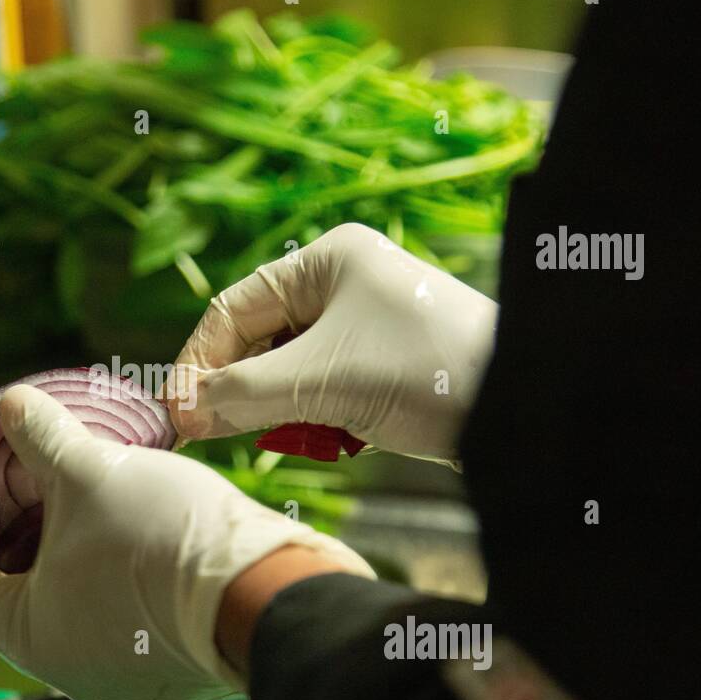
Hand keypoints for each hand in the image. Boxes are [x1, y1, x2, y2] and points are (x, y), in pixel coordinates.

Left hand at [0, 384, 374, 699]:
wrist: (273, 592)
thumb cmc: (164, 540)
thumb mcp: (92, 472)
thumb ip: (40, 437)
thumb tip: (10, 404)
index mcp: (25, 632)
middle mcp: (63, 662)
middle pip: (9, 580)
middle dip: (13, 515)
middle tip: (27, 462)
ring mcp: (115, 665)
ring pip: (63, 589)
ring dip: (61, 532)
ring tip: (80, 474)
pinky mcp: (161, 654)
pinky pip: (108, 601)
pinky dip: (100, 555)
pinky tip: (124, 506)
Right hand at [170, 223, 497, 462]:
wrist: (522, 404)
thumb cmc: (425, 371)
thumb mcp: (322, 382)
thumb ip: (243, 393)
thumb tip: (183, 411)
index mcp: (325, 262)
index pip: (234, 308)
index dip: (198, 362)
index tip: (178, 414)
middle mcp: (342, 284)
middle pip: (259, 340)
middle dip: (240, 389)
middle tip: (211, 434)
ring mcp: (364, 326)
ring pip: (289, 371)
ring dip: (282, 409)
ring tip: (291, 436)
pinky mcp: (382, 365)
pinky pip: (323, 390)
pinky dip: (318, 418)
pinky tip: (335, 437)